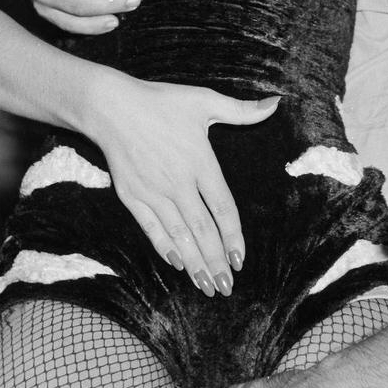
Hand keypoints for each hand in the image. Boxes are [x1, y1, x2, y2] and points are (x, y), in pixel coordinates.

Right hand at [88, 71, 277, 294]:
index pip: (223, 208)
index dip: (233, 237)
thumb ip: (242, 110)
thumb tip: (276, 104)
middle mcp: (178, 182)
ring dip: (195, 262)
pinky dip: (165, 247)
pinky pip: (151, 228)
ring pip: (179, 235)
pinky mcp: (132, 196)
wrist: (111, 106)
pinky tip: (178, 264)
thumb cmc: (161, 101)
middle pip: (203, 230)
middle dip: (216, 261)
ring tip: (207, 285)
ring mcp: (154, 192)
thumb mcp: (204, 100)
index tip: (241, 260)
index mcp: (200, 162)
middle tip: (227, 287)